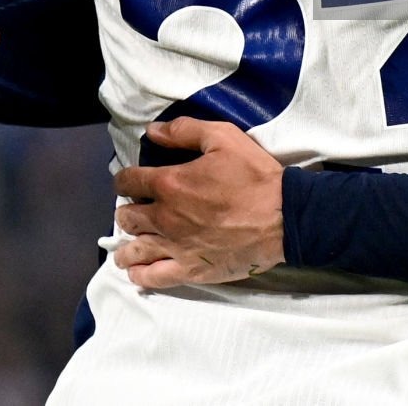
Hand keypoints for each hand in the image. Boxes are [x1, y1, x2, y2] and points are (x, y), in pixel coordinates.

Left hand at [111, 118, 284, 289]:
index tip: (129, 181)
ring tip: (128, 246)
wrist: (283, 217)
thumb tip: (152, 131)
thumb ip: (184, 131)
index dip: (124, 179)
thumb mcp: (222, 137)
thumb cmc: (254, 176)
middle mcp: (165, 217)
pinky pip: (154, 277)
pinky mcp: (191, 271)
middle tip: (135, 209)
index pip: (129, 181)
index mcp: (170, 183)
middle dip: (127, 210)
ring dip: (126, 246)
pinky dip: (140, 274)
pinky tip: (137, 271)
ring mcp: (176, 247)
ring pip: (135, 250)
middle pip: (128, 217)